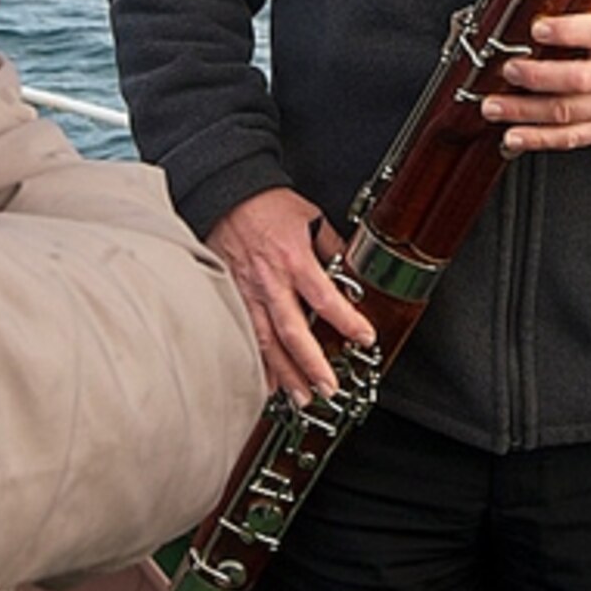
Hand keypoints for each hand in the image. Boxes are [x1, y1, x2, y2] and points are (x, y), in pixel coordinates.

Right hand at [204, 187, 372, 402]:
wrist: (225, 194)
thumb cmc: (266, 204)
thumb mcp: (310, 218)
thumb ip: (331, 246)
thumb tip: (350, 268)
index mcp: (295, 260)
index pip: (325, 299)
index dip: (347, 321)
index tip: (365, 339)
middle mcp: (270, 282)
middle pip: (293, 332)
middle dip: (312, 365)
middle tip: (329, 388)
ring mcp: (247, 293)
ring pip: (266, 342)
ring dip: (285, 373)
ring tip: (301, 396)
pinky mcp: (231, 296)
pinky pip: (245, 335)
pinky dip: (255, 362)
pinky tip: (265, 383)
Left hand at [477, 3, 590, 154]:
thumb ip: (583, 8)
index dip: (565, 31)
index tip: (537, 27)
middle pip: (576, 79)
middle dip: (537, 77)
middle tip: (508, 70)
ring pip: (566, 113)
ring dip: (525, 112)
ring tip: (494, 107)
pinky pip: (570, 138)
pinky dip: (539, 139)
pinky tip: (514, 136)